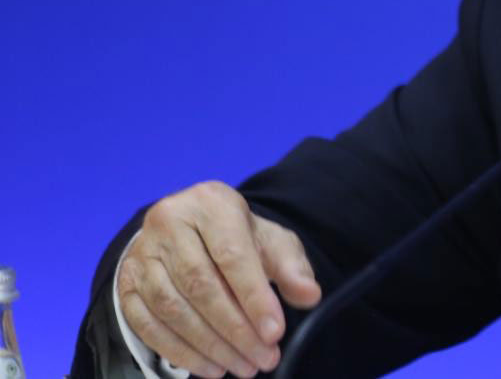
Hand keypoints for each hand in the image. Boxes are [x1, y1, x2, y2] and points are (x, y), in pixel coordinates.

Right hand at [116, 181, 322, 377]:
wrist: (192, 233)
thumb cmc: (237, 239)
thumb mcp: (271, 243)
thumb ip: (292, 268)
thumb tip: (309, 295)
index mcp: (210, 203)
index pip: (232, 255)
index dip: (254, 297)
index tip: (275, 332)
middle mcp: (169, 222)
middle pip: (200, 285)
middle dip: (235, 330)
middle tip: (263, 359)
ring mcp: (141, 254)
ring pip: (172, 308)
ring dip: (210, 346)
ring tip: (241, 366)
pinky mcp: (125, 283)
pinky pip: (147, 324)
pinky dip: (179, 352)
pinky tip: (209, 367)